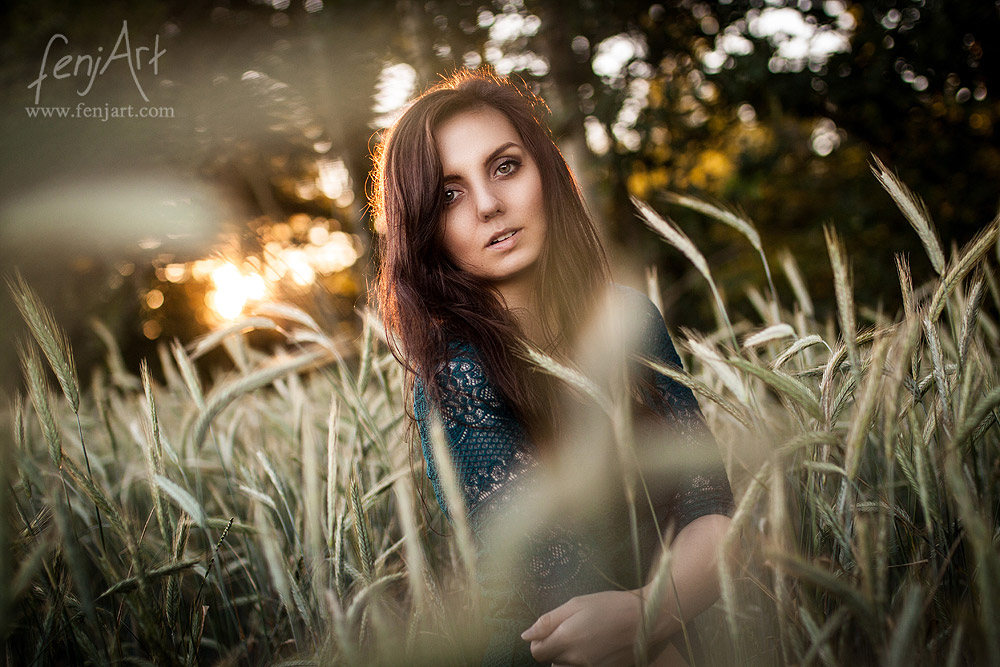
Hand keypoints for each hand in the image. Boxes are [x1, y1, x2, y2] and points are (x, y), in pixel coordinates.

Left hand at [520, 589, 646, 666]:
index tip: (550, 630)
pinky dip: (586, 660)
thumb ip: (548, 621)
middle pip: (552, 660)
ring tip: (588, 637)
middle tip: (574, 629)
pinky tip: (598, 645)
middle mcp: (576, 661)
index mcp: (567, 640)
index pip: (537, 652)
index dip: (540, 640)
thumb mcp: (576, 604)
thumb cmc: (611, 606)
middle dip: (557, 647)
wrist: (645, 619)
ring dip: (570, 656)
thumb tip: (526, 635)